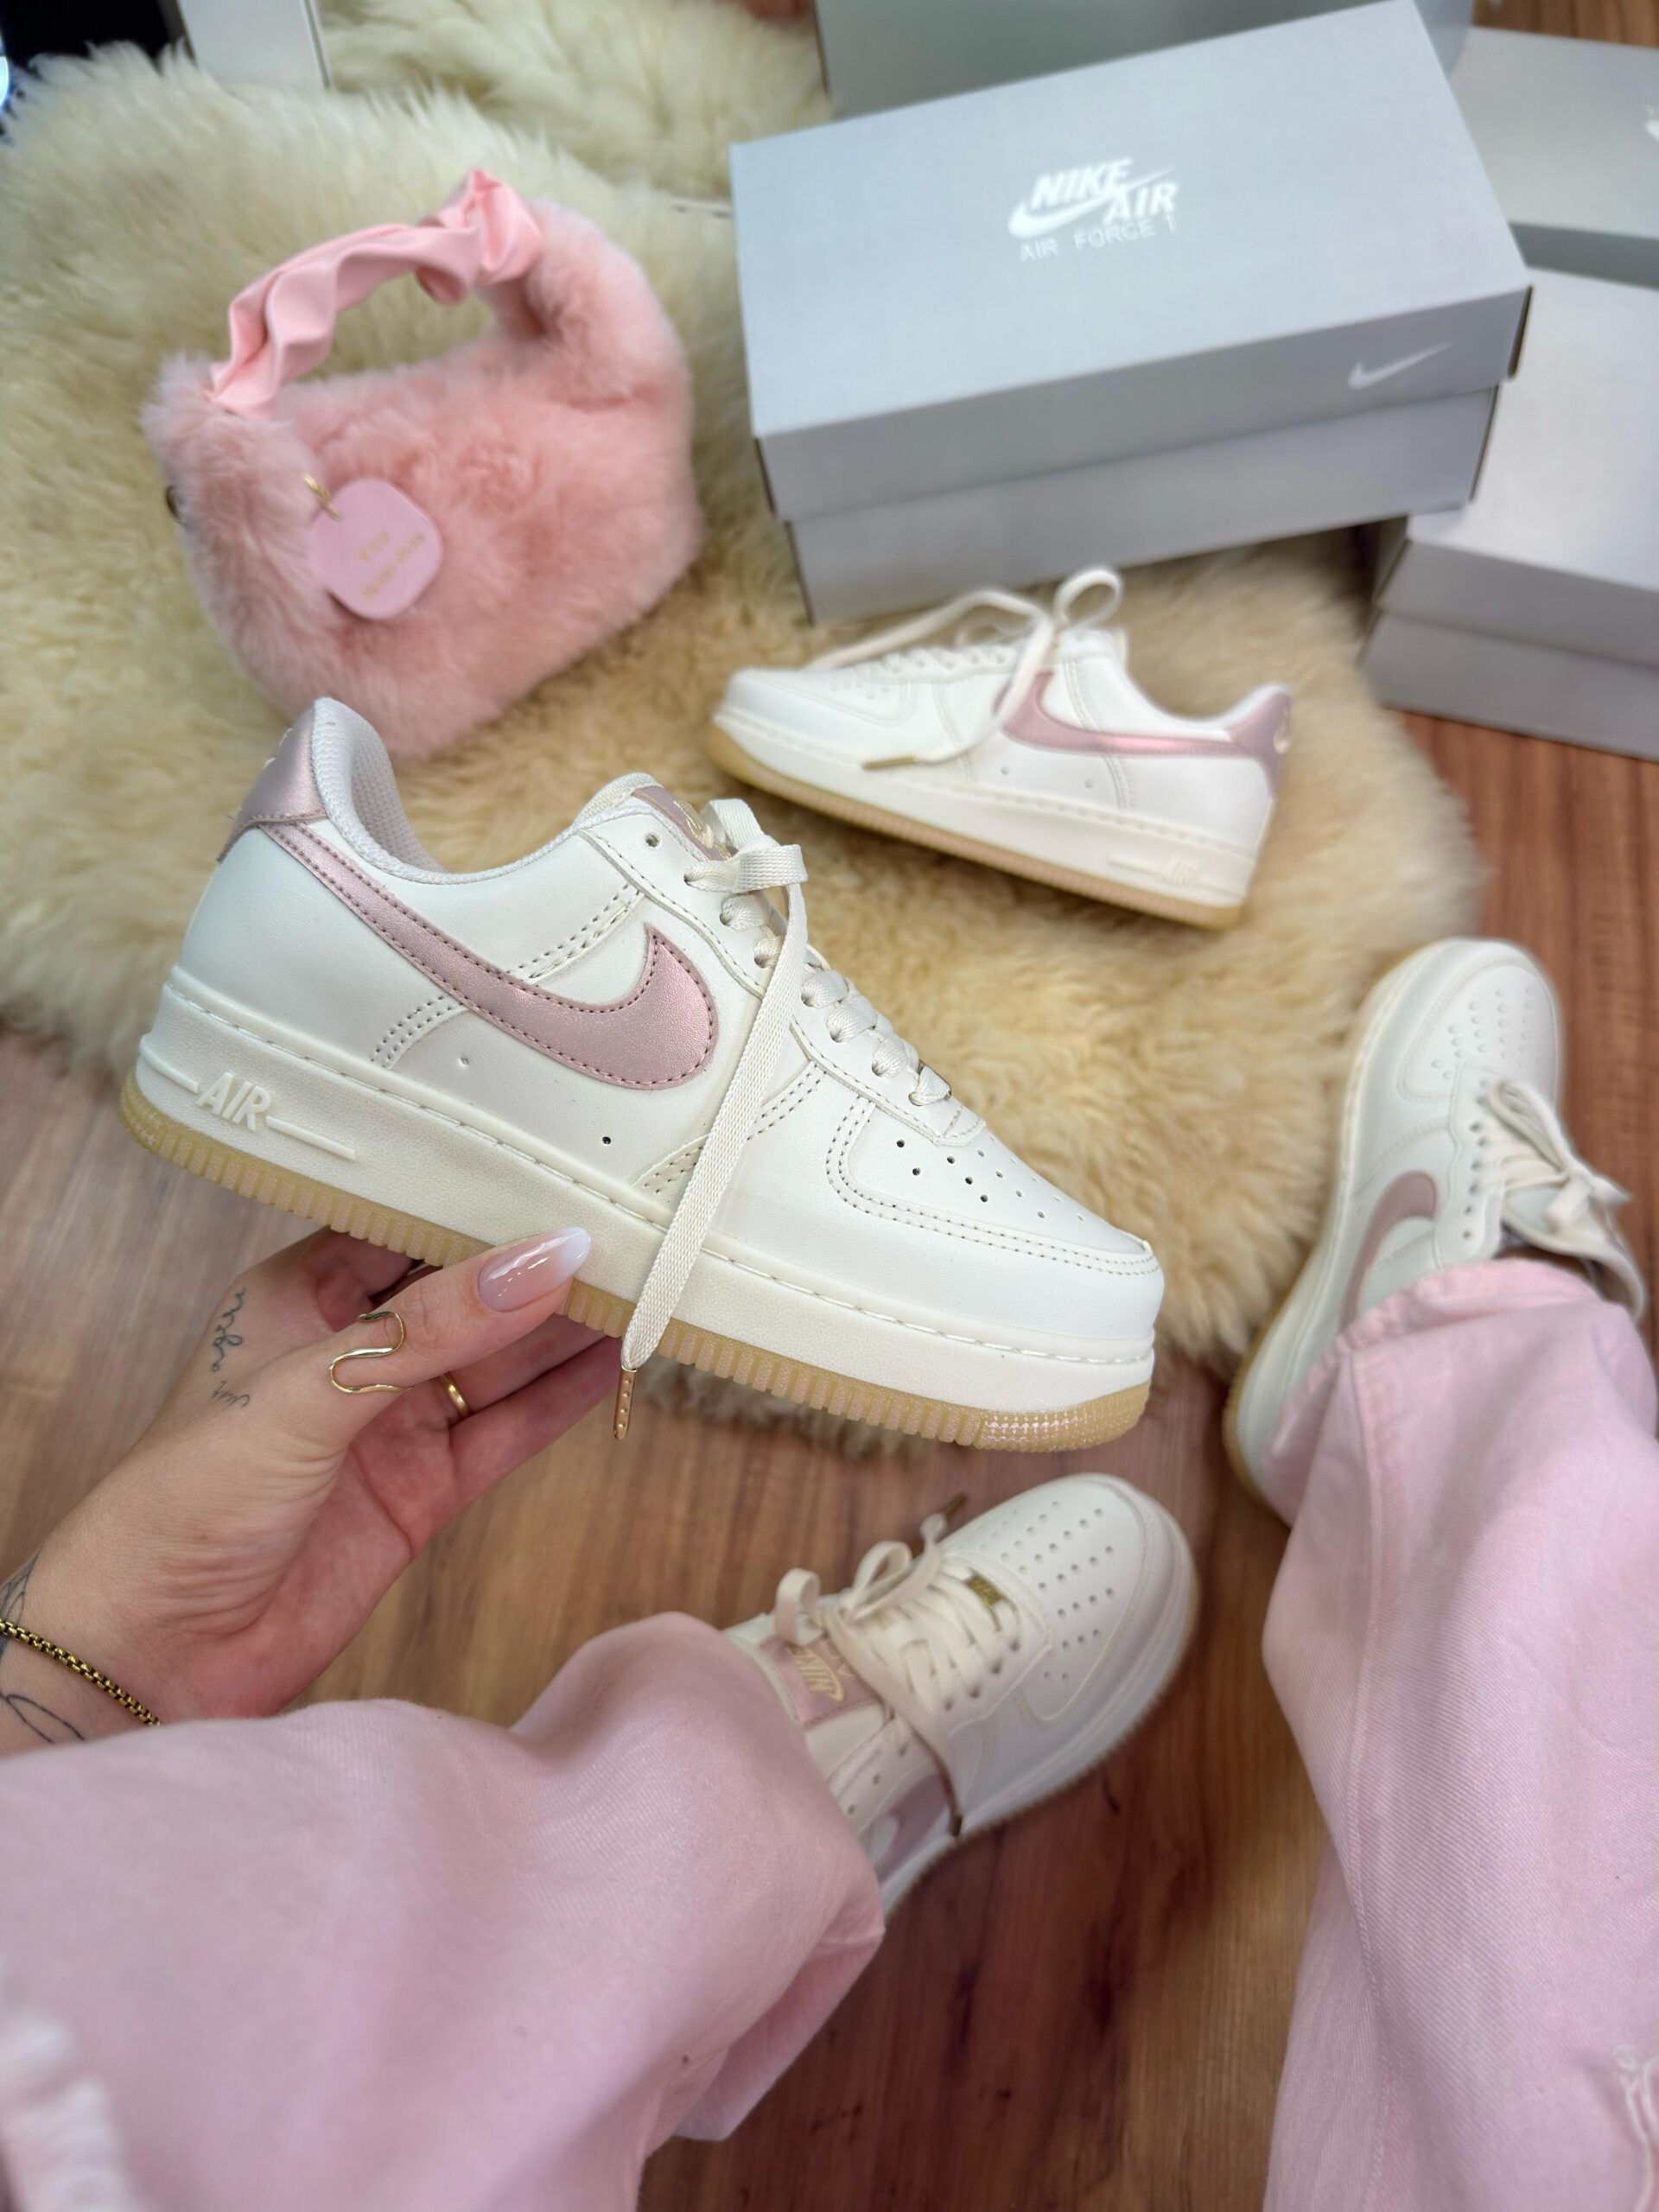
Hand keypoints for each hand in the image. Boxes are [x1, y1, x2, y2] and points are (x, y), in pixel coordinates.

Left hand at [0, 1226, 615, 1744]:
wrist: (154, 1653)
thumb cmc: (187, 1502)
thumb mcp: (313, 1390)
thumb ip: (436, 1326)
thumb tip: (549, 1256)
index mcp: (297, 1295)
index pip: (407, 1224)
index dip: (482, 1199)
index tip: (567, 1170)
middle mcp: (350, 1351)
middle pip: (466, 1293)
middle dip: (539, 1264)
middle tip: (633, 1227)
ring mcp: (390, 1424)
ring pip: (498, 1361)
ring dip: (565, 1329)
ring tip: (648, 1283)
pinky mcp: (422, 1492)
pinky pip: (506, 1431)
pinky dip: (561, 1400)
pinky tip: (616, 1361)